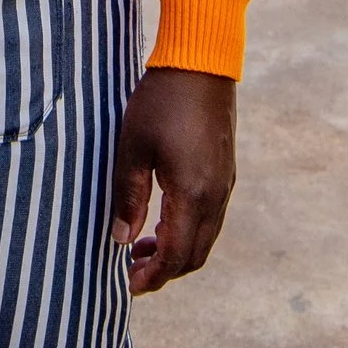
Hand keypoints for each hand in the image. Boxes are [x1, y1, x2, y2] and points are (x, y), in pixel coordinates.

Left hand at [109, 66, 236, 294]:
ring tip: (141, 247)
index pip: (176, 254)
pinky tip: (161, 220)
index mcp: (193, 193)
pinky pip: (210, 217)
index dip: (153, 275)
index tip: (129, 284)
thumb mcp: (133, 147)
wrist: (201, 62)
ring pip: (205, 237)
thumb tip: (121, 238)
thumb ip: (128, 196)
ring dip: (176, 251)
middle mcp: (216, 195)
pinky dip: (187, 231)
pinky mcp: (225, 171)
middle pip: (195, 254)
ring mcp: (225, 183)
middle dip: (165, 271)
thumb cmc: (162, 100)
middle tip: (132, 272)